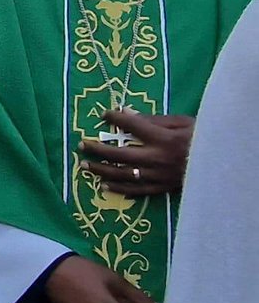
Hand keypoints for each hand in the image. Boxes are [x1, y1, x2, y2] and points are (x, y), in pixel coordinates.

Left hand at [78, 109, 194, 196]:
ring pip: (123, 174)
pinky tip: (104, 185)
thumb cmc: (201, 139)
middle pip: (120, 154)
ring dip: (102, 170)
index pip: (132, 125)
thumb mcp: (182, 122)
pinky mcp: (161, 188)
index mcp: (163, 138)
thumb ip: (154, 119)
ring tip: (85, 166)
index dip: (116, 118)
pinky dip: (119, 188)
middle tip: (82, 145)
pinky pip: (136, 190)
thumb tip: (127, 112)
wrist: (220, 165)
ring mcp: (158, 176)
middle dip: (97, 149)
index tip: (104, 114)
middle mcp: (157, 158)